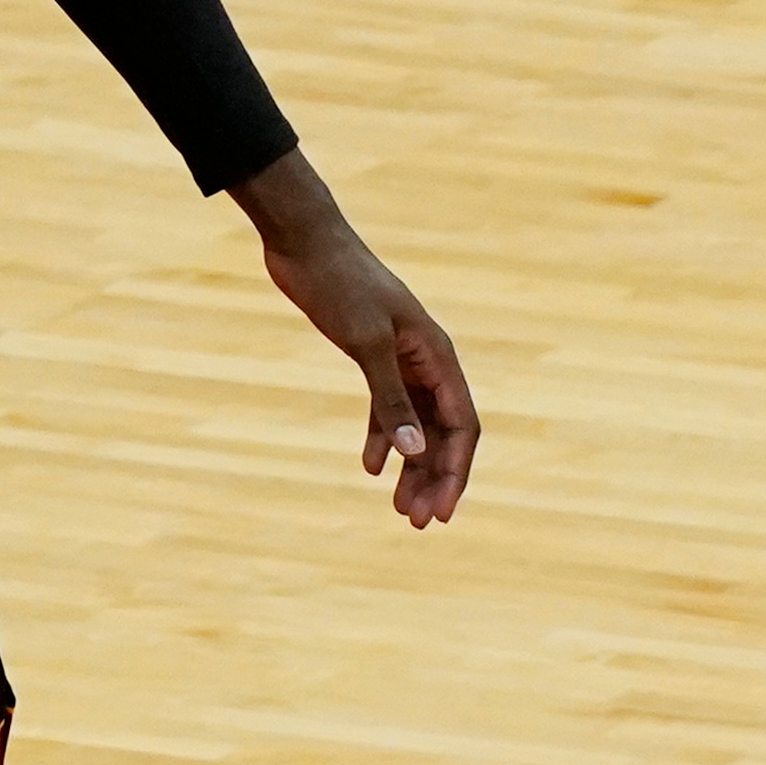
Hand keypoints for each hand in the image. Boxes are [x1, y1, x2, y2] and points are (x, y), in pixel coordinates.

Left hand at [230, 150, 477, 527]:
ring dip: (410, 465)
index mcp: (437, 354)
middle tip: (419, 522)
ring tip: (399, 509)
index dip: (456, 471)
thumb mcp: (366, 344)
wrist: (305, 242)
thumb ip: (391, 399)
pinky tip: (371, 467)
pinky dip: (383, 436)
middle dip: (434, 478)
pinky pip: (388, 406)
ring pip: (417, 423)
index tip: (443, 512)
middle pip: (442, 431)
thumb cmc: (340, 284)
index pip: (461, 425)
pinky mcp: (372, 355)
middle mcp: (427, 359)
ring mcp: (401, 358)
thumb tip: (415, 454)